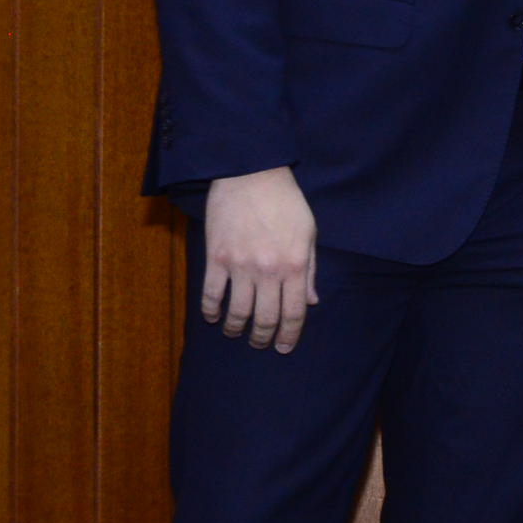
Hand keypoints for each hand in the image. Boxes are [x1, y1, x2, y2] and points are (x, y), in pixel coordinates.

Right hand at [201, 165, 318, 351]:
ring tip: (236, 333)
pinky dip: (211, 311)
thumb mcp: (308, 234)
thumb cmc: (286, 202)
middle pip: (265, 318)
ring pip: (237, 311)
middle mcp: (268, 271)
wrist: (252, 174)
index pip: (293, 313)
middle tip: (260, 344)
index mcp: (295, 266)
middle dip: (263, 337)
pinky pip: (211, 293)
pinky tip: (213, 318)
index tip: (284, 348)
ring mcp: (239, 265)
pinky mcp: (216, 257)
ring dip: (236, 328)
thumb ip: (310, 270)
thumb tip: (311, 302)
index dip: (289, 335)